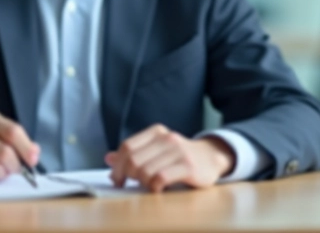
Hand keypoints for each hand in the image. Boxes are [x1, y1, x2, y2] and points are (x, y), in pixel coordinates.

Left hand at [105, 124, 234, 192]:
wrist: (211, 157)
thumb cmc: (179, 156)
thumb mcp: (156, 150)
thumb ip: (134, 154)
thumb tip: (108, 158)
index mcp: (156, 132)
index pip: (127, 147)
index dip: (118, 166)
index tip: (116, 179)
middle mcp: (166, 138)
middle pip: (133, 160)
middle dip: (130, 176)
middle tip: (134, 183)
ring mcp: (178, 151)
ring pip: (145, 171)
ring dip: (143, 183)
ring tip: (149, 185)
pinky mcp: (188, 165)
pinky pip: (160, 178)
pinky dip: (154, 187)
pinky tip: (158, 188)